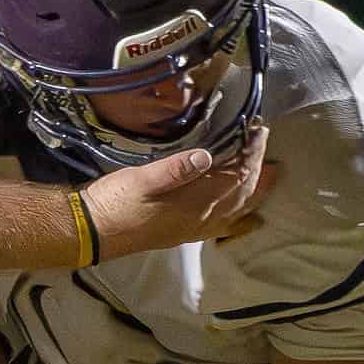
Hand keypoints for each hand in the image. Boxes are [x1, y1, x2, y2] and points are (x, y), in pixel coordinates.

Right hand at [80, 119, 271, 260]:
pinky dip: (241, 219)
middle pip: (242, 194)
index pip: (236, 176)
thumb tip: (207, 156)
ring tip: (269, 177)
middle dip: (259, 170)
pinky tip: (247, 219)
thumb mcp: (142, 179)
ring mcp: (195, 228)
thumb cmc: (116, 202)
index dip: (251, 154)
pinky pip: (224, 226)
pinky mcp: (186, 232)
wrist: (95, 232)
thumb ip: (175, 169)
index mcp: (195, 203)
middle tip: (268, 147)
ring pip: (236, 211)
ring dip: (255, 192)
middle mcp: (202, 218)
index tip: (261, 131)